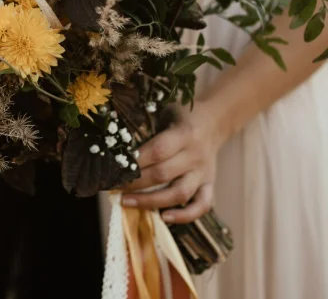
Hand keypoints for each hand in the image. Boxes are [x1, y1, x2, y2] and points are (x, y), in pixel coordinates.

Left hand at [120, 99, 228, 223]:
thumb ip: (147, 124)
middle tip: (112, 186)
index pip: (158, 151)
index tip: (114, 168)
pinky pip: (202, 205)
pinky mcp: (209, 184)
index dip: (135, 162)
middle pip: (163, 174)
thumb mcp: (164, 110)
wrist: (214, 122)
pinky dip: (185, 215)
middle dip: (135, 183)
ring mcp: (204, 172)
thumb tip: (115, 142)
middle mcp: (195, 155)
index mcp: (184, 133)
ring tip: (126, 202)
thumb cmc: (181, 115)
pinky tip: (164, 218)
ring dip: (151, 201)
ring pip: (179, 193)